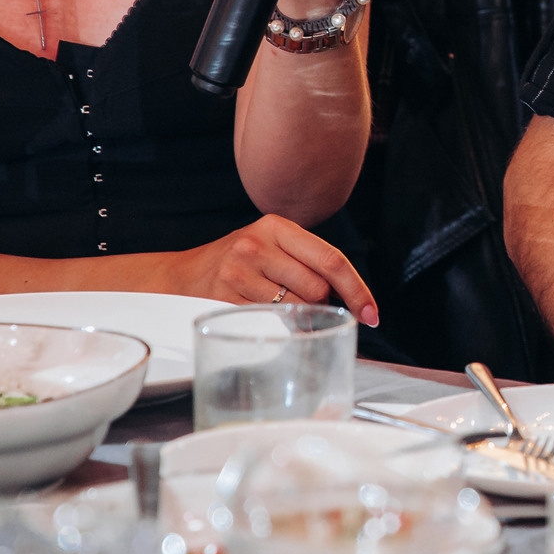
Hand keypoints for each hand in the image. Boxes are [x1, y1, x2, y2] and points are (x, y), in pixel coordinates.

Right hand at [170, 215, 379, 324]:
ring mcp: (238, 271)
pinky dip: (277, 327)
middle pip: (317, 288)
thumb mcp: (271, 245)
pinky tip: (262, 316)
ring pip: (296, 308)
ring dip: (299, 317)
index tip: (372, 315)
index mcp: (276, 226)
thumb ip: (307, 259)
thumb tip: (355, 298)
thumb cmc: (239, 263)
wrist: (182, 277)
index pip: (332, 260)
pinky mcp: (223, 297)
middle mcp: (257, 245)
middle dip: (321, 304)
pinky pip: (270, 322)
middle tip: (304, 304)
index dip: (357, 290)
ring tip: (277, 306)